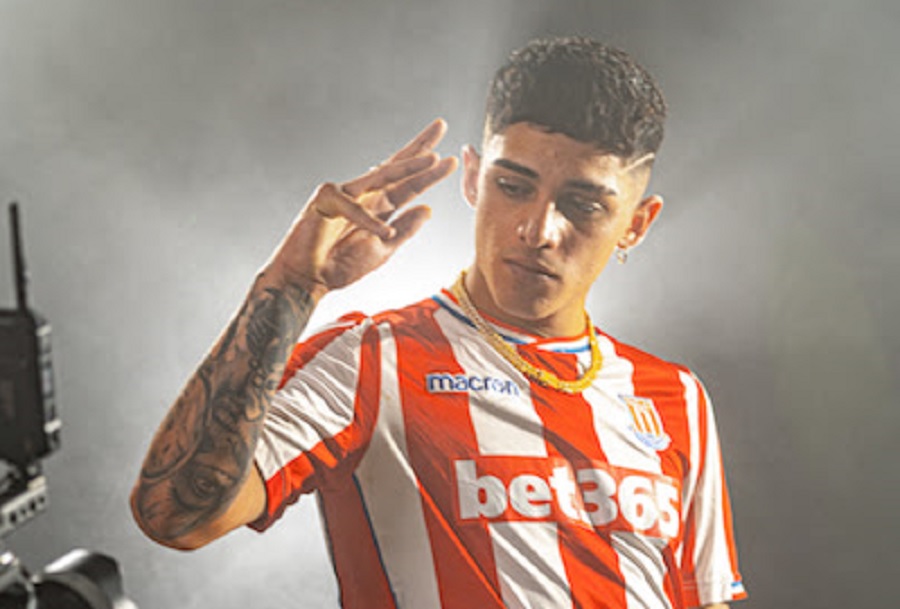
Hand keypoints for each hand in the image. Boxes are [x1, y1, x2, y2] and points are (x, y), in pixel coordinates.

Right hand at [265, 118, 457, 297]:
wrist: (309, 280)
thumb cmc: (340, 266)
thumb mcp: (383, 250)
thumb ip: (405, 230)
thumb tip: (428, 209)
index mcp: (378, 207)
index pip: (408, 185)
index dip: (428, 173)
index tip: (451, 161)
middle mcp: (364, 195)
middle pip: (396, 167)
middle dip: (419, 148)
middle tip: (441, 126)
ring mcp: (344, 194)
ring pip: (380, 177)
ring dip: (408, 168)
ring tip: (433, 159)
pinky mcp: (325, 201)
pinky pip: (352, 208)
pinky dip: (368, 221)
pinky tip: (384, 233)